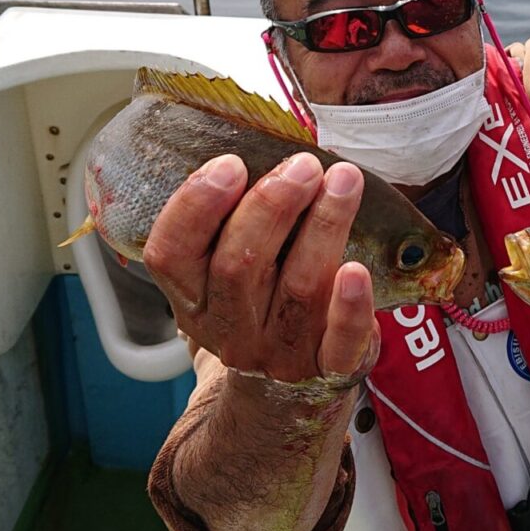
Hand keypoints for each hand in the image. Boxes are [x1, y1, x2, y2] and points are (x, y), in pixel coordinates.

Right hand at [142, 151, 380, 382]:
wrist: (286, 387)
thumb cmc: (260, 299)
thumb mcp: (224, 267)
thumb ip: (231, 218)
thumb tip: (263, 143)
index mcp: (191, 298)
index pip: (171, 254)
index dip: (195, 206)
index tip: (231, 164)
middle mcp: (228, 329)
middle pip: (238, 266)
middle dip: (271, 205)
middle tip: (303, 164)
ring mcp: (278, 354)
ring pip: (297, 287)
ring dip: (323, 225)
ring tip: (344, 179)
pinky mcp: (328, 367)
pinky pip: (340, 342)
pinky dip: (350, 307)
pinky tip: (358, 271)